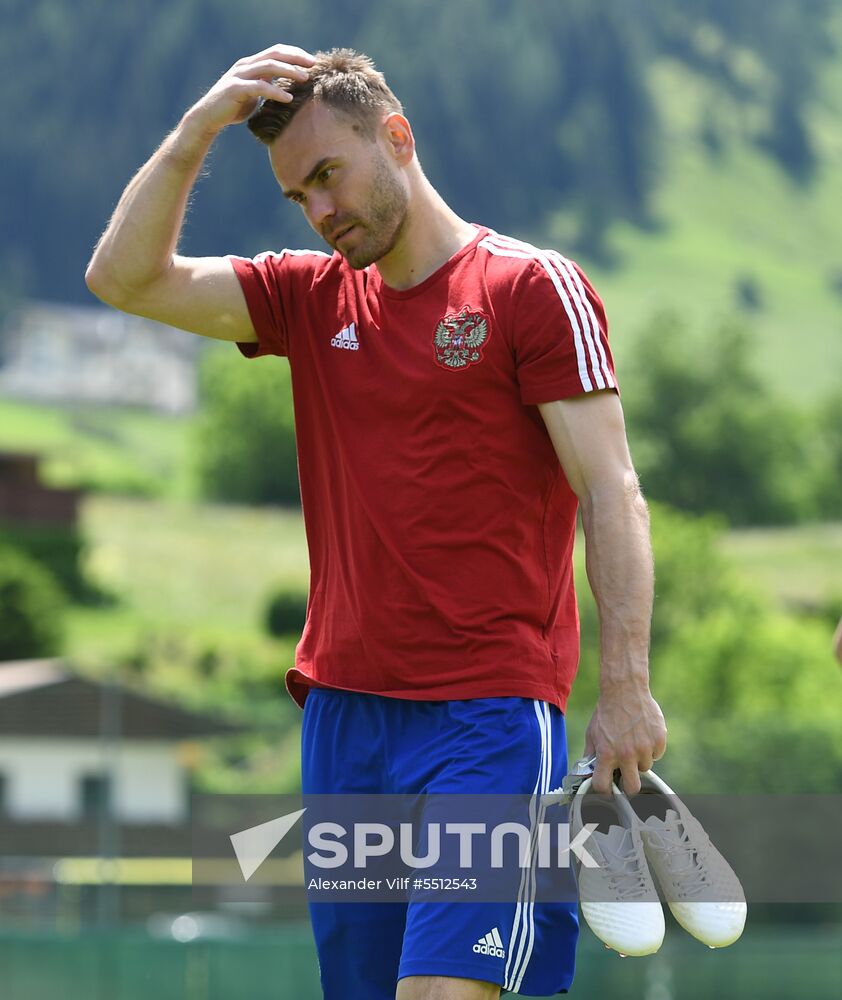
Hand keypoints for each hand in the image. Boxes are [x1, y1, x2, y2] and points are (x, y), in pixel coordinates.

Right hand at [186, 44, 315, 137]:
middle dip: (296, 58)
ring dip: (289, 71)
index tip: (311, 61)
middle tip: (314, 64)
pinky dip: (275, 91)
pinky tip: (288, 98)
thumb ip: (265, 85)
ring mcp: (239, 76)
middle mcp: (245, 65)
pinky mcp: (235, 89)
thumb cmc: (233, 107)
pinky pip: (260, 87)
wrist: (209, 118)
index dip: (294, 54)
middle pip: (274, 54)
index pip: (276, 51)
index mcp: (251, 64)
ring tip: (305, 79)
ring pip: (268, 67)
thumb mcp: (253, 94)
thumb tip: (284, 87)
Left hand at [584, 685, 666, 794]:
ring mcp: (644, 748)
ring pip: (645, 768)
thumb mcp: (592, 734)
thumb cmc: (606, 712)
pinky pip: (657, 754)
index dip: (605, 790)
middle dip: (629, 786)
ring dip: (639, 760)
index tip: (607, 787)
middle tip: (627, 776)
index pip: (604, 786)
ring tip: (632, 742)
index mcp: (607, 754)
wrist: (624, 690)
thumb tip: (587, 774)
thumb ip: (590, 756)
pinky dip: (651, 749)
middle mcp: (626, 754)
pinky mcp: (658, 739)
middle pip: (633, 789)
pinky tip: (643, 734)